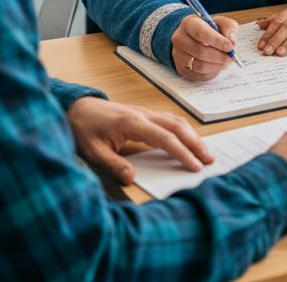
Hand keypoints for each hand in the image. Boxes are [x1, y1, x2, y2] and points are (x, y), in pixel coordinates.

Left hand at [66, 96, 211, 184]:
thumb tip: (132, 178)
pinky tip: (188, 140)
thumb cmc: (83, 129)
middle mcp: (142, 114)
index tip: (194, 167)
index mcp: (131, 123)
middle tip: (210, 160)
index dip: (181, 152)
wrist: (75, 108)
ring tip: (205, 152)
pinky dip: (183, 130)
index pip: (164, 138)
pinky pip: (169, 119)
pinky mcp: (143, 114)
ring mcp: (144, 112)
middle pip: (176, 126)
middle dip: (195, 143)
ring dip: (192, 135)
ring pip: (175, 120)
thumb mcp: (93, 151)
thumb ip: (113, 165)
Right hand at [171, 14, 238, 80]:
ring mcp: (178, 55)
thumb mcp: (221, 22)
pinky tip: (217, 66)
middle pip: (200, 52)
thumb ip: (229, 28)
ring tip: (226, 62)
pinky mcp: (181, 68)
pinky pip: (199, 76)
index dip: (217, 41)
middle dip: (219, 56)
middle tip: (231, 57)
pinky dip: (212, 73)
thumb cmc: (209, 29)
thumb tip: (232, 41)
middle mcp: (179, 39)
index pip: (201, 33)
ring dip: (217, 66)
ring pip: (200, 66)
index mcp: (188, 23)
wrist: (195, 37)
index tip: (230, 46)